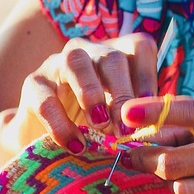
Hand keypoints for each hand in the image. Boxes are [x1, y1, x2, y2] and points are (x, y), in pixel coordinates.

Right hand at [0, 33, 159, 155]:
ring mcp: (58, 64)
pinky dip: (61, 124)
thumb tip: (160, 131)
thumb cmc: (92, 126)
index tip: (152, 108)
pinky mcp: (33, 84)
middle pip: (111, 57)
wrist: (42, 137)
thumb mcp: (119, 119)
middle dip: (122, 93)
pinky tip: (75, 145)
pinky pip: (45, 98)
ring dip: (91, 94)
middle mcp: (89, 52)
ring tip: (100, 125)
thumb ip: (137, 117)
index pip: (139, 48)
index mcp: (116, 55)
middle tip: (127, 128)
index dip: (148, 76)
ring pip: (76, 63)